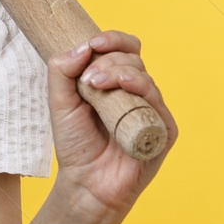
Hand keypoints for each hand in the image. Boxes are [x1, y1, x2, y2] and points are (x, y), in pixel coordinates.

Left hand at [44, 29, 177, 223]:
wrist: (85, 183)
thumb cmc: (76, 144)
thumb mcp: (60, 102)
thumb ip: (63, 70)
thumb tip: (83, 46)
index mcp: (117, 83)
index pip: (124, 49)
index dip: (113, 40)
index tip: (93, 43)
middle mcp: (137, 94)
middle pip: (133, 59)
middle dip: (108, 61)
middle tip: (88, 80)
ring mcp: (151, 111)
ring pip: (145, 77)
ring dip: (119, 73)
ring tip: (96, 85)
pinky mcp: (163, 131)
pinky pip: (158, 103)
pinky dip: (141, 90)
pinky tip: (124, 90)